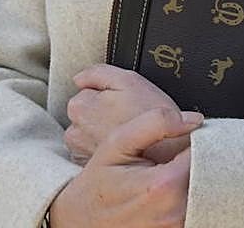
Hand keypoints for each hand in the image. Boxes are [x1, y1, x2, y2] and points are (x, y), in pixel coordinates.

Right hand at [50, 107, 202, 227]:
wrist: (80, 219)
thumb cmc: (97, 180)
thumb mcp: (117, 143)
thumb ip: (155, 123)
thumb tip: (193, 120)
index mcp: (164, 184)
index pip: (203, 153)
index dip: (197, 140)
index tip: (184, 136)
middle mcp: (175, 211)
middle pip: (206, 174)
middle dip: (195, 159)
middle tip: (173, 154)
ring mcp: (175, 226)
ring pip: (202, 192)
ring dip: (190, 178)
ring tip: (166, 170)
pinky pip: (193, 208)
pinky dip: (186, 195)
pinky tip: (167, 189)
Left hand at [66, 64, 189, 164]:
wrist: (169, 156)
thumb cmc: (151, 119)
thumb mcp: (128, 80)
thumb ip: (98, 73)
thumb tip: (79, 78)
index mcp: (79, 108)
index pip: (87, 92)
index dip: (110, 94)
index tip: (125, 101)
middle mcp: (74, 133)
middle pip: (88, 114)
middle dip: (104, 113)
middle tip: (129, 116)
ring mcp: (82, 154)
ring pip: (92, 133)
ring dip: (105, 131)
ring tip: (129, 133)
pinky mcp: (93, 169)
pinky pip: (97, 152)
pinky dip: (108, 149)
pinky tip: (126, 149)